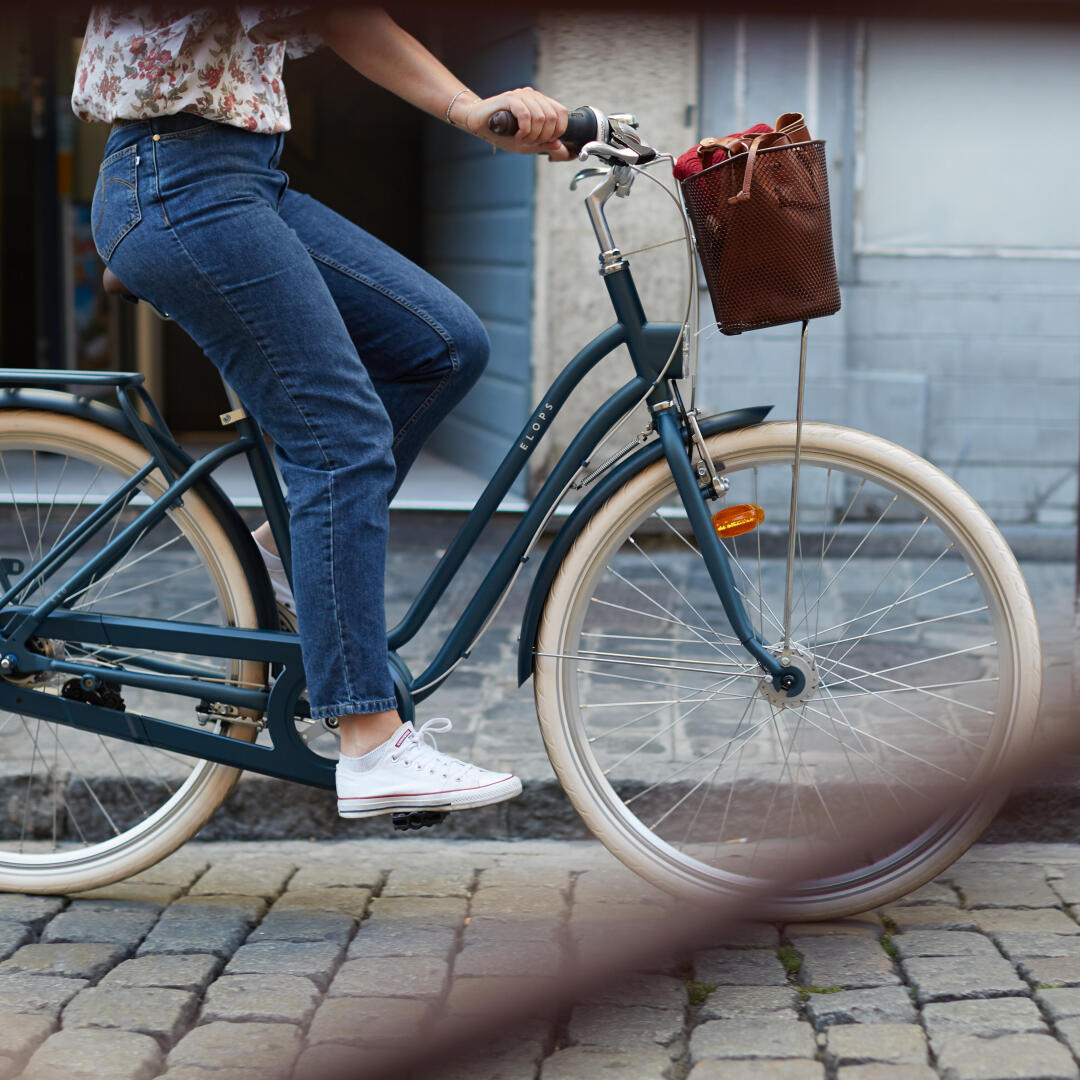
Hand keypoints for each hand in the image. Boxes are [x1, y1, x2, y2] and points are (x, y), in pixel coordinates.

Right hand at [457, 87, 571, 160]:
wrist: (477, 123)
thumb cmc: (501, 132)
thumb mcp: (527, 143)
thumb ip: (544, 145)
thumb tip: (560, 147)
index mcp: (540, 103)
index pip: (561, 112)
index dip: (558, 130)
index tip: (546, 141)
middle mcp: (532, 96)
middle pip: (552, 117)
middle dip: (543, 137)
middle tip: (530, 143)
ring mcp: (521, 95)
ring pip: (540, 117)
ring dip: (532, 136)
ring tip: (521, 140)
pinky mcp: (509, 98)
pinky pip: (525, 115)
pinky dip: (524, 130)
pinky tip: (517, 136)